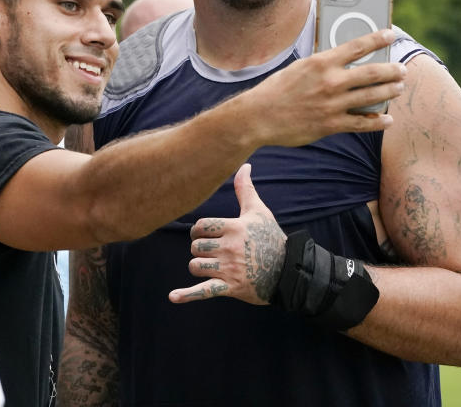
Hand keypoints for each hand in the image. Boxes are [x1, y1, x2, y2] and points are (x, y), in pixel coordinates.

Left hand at [169, 164, 285, 304]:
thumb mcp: (259, 212)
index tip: (206, 235)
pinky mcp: (230, 287)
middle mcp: (230, 248)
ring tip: (211, 267)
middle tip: (213, 252)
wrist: (288, 270)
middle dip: (200, 249)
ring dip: (199, 267)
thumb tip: (244, 165)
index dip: (199, 231)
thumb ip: (245, 189)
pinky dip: (187, 295)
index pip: (200, 226)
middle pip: (195, 247)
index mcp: (234, 227)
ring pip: (195, 266)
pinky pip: (204, 291)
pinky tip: (172, 296)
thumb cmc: (271, 238)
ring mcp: (229, 269)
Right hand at [242, 29, 405, 146]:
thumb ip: (322, 65)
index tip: (390, 35)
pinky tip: (386, 120)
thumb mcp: (299, 67)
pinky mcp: (331, 125)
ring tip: (399, 88)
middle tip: (402, 70)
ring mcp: (333, 105)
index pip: (357, 46)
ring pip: (371, 97)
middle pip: (372, 73)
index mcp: (322, 63)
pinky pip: (361, 123)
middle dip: (391, 71)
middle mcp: (331, 82)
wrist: (259, 116)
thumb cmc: (276, 90)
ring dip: (389, 92)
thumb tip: (340, 61)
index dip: (377, 39)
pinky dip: (377, 122)